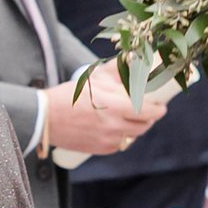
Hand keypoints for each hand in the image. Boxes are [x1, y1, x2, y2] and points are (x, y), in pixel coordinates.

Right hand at [43, 63, 167, 159]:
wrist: (46, 117)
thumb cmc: (70, 95)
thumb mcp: (94, 78)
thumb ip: (116, 69)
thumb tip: (133, 58)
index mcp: (115, 107)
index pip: (149, 112)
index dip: (158, 110)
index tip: (160, 106)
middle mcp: (114, 126)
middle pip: (144, 126)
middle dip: (149, 118)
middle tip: (147, 110)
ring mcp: (108, 140)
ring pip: (133, 136)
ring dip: (135, 128)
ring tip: (130, 118)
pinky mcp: (100, 150)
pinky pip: (119, 144)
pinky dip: (121, 137)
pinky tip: (116, 128)